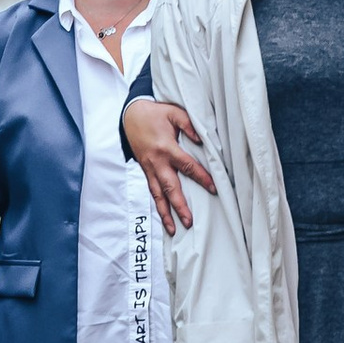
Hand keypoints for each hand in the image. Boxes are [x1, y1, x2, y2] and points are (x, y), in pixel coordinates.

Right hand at [125, 97, 215, 232]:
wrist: (130, 115)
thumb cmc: (154, 114)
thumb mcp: (174, 113)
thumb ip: (189, 126)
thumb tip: (201, 141)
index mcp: (166, 148)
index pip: (187, 166)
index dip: (201, 177)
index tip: (213, 188)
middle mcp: (157, 162)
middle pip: (170, 188)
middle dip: (179, 206)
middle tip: (188, 221)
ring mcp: (149, 168)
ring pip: (158, 195)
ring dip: (165, 213)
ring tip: (173, 229)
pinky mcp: (145, 170)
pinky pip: (152, 190)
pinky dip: (158, 205)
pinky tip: (163, 217)